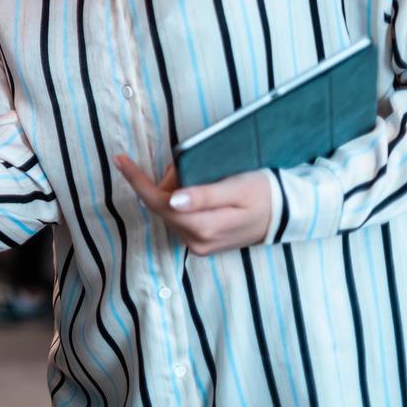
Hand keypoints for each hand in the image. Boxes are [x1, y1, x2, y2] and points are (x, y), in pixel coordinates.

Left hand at [115, 155, 272, 255]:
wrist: (287, 214)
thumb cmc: (264, 193)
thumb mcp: (236, 188)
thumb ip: (204, 195)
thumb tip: (173, 200)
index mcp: (204, 227)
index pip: (159, 202)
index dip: (137, 180)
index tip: (120, 160)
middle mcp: (197, 242)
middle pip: (162, 206)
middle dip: (165, 182)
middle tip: (184, 165)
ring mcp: (199, 246)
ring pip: (170, 212)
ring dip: (174, 191)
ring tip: (197, 177)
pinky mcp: (202, 243)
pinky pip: (180, 218)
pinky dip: (181, 202)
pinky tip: (196, 192)